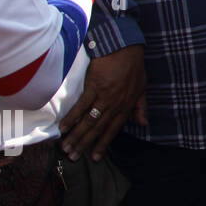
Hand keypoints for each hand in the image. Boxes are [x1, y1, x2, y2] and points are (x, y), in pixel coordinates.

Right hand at [59, 44, 146, 161]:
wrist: (125, 48)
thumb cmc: (133, 66)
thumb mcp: (142, 88)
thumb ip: (141, 108)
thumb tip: (142, 124)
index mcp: (126, 106)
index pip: (113, 130)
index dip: (103, 144)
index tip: (94, 158)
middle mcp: (115, 104)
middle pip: (98, 128)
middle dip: (85, 144)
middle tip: (73, 158)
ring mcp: (104, 96)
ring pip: (89, 120)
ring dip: (76, 135)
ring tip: (66, 148)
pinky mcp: (94, 86)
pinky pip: (81, 105)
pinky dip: (72, 117)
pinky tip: (63, 127)